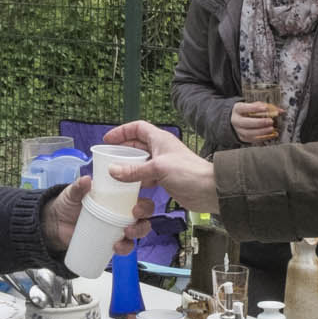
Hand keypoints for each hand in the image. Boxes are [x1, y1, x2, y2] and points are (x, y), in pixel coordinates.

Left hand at [43, 176, 153, 251]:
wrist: (55, 223)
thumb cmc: (67, 203)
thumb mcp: (72, 193)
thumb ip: (78, 187)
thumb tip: (86, 180)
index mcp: (117, 197)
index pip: (138, 197)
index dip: (144, 202)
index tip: (137, 206)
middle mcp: (122, 212)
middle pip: (143, 217)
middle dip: (143, 221)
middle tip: (132, 221)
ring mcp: (117, 228)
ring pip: (137, 233)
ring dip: (136, 236)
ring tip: (124, 237)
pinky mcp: (110, 241)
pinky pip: (124, 246)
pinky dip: (124, 248)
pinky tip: (116, 248)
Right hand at [101, 121, 220, 214]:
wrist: (209, 190)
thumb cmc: (188, 172)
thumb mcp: (157, 168)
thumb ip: (133, 170)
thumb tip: (112, 170)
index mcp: (159, 139)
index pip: (137, 128)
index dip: (122, 131)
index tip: (108, 139)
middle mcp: (161, 149)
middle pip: (137, 145)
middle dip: (122, 150)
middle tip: (108, 158)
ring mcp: (163, 164)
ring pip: (140, 162)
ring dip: (128, 167)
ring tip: (114, 174)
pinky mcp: (165, 179)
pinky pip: (146, 177)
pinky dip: (137, 180)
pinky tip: (129, 188)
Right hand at [230, 100, 278, 143]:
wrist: (238, 120)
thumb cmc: (248, 111)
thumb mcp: (255, 106)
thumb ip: (267, 107)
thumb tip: (280, 111)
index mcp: (238, 109)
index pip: (244, 108)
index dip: (254, 108)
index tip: (265, 108)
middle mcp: (236, 120)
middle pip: (245, 122)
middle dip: (259, 122)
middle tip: (270, 121)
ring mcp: (239, 130)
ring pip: (249, 133)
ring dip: (262, 131)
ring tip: (271, 128)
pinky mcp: (243, 138)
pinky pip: (253, 139)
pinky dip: (263, 137)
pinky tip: (271, 134)